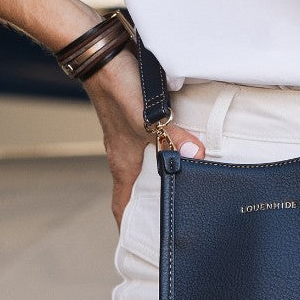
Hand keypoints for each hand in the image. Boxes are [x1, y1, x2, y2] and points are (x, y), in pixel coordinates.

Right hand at [81, 48, 204, 228]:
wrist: (103, 52)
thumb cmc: (118, 86)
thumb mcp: (147, 115)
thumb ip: (172, 136)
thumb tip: (197, 158)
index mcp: (124, 163)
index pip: (123, 207)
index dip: (131, 228)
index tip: (145, 248)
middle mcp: (127, 154)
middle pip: (140, 190)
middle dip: (158, 205)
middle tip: (183, 218)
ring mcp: (133, 136)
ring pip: (152, 165)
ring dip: (168, 175)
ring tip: (195, 185)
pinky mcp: (142, 118)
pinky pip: (158, 142)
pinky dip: (172, 149)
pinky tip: (193, 146)